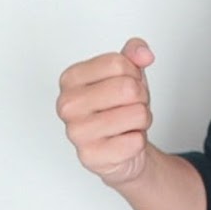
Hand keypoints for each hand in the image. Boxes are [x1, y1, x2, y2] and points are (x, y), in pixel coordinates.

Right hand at [56, 38, 154, 186]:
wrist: (121, 147)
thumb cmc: (120, 107)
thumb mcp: (128, 73)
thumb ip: (135, 52)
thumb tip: (143, 54)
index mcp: (71, 79)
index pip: (118, 63)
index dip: (133, 74)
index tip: (125, 84)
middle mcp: (67, 105)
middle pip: (129, 88)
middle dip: (141, 98)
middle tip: (129, 106)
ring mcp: (76, 132)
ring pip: (138, 114)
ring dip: (142, 120)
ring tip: (127, 123)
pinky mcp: (91, 157)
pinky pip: (136, 142)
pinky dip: (138, 142)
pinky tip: (122, 141)